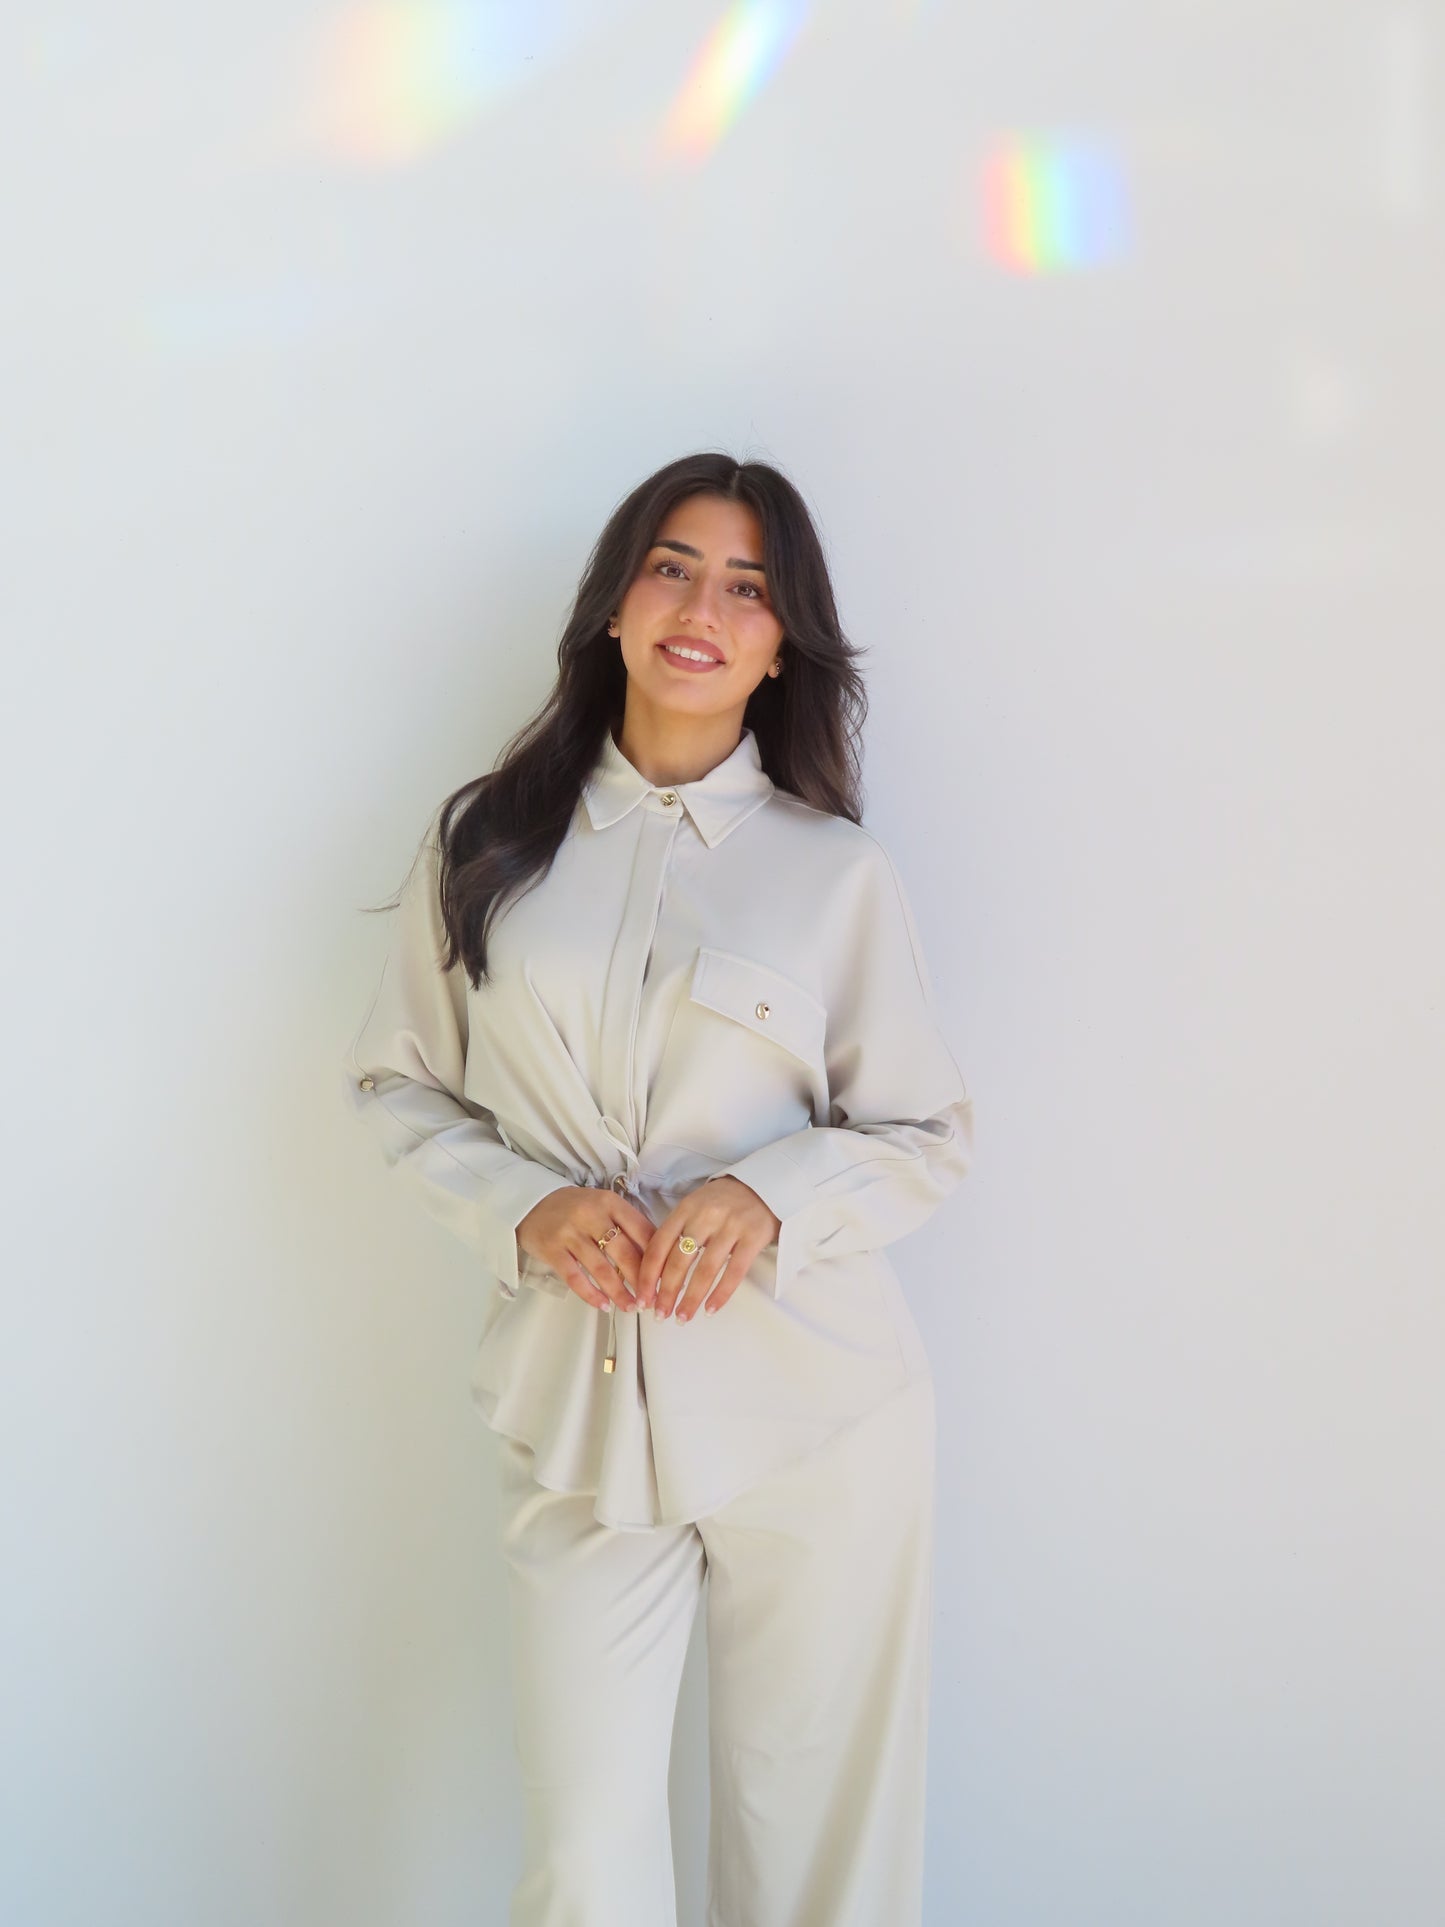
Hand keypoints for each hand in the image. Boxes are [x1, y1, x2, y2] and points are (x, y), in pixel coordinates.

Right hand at [516, 1186, 657, 1312]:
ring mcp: (570, 1233)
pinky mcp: (552, 1249)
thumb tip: (656, 1259)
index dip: (657, 1257)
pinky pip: (575, 1277)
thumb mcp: (603, 1206)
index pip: (642, 1231)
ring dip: (619, 1292)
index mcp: (610, 1203)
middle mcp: (591, 1215)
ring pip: (601, 1268)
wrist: (531, 1204)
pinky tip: (603, 1305)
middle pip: (625, 1252)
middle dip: (641, 1280)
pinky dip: (591, 1294)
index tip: (666, 1277)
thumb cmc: (575, 1208)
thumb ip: (626, 1226)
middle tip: (651, 1299)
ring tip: (631, 1307)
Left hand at [638, 1176, 780, 1323]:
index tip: (642, 1299)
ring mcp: (731, 1225)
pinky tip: (710, 1309)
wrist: (766, 1186)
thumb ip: (677, 1233)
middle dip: (667, 1293)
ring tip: (683, 1317)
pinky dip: (721, 1294)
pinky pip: (735, 1271)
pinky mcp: (753, 1236)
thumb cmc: (724, 1202)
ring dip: (691, 1298)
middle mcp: (705, 1216)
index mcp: (685, 1208)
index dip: (647, 1276)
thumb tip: (656, 1274)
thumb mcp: (695, 1207)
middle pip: (679, 1260)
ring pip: (705, 1269)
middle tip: (661, 1315)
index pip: (658, 1245)